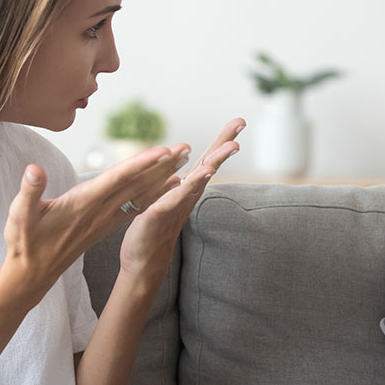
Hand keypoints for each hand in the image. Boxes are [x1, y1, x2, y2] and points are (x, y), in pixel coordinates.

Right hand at [1, 145, 190, 303]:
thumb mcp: (19, 215)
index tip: (162, 152)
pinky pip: (135, 206)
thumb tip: (34, 170)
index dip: (140, 164)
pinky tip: (167, 186)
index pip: (117, 179)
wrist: (32, 273)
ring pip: (140, 194)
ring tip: (183, 161)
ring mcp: (104, 219)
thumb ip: (28, 192)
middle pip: (137, 184)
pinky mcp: (104, 224)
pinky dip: (153, 194)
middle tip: (186, 148)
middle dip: (162, 165)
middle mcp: (100, 211)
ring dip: (163, 177)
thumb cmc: (23, 242)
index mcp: (83, 204)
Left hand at [119, 118, 244, 281]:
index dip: (222, 141)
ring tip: (231, 147)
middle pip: (209, 165)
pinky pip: (175, 198)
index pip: (207, 160)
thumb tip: (189, 170)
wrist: (143, 262)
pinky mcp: (160, 214)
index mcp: (186, 189)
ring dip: (214, 162)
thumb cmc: (154, 231)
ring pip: (198, 180)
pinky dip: (188, 185)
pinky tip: (200, 173)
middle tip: (241, 124)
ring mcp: (176, 205)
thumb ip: (179, 185)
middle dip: (224, 145)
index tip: (239, 121)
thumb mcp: (167, 200)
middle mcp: (186, 196)